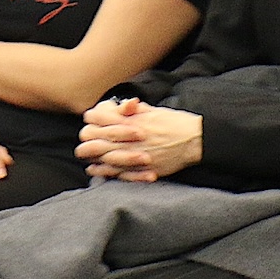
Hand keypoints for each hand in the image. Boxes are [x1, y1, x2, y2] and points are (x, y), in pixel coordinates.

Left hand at [77, 97, 202, 181]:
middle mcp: (128, 137)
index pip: (97, 118)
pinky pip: (116, 172)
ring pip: (101, 157)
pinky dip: (104, 171)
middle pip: (93, 140)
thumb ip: (133, 110)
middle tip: (86, 139)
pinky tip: (96, 169)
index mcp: (129, 120)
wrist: (193, 139)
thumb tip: (121, 106)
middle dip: (86, 139)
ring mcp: (133, 154)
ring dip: (91, 156)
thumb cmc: (174, 122)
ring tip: (86, 156)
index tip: (90, 121)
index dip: (90, 119)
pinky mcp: (141, 168)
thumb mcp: (152, 110)